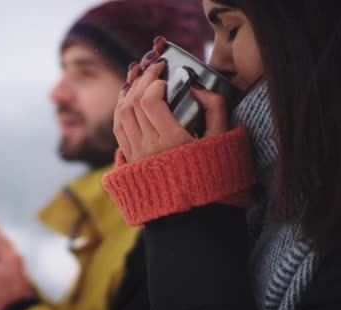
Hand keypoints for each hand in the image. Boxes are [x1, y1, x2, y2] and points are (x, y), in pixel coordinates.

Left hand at [115, 36, 228, 162]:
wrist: (192, 209)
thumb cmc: (211, 172)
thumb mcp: (222, 140)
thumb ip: (215, 108)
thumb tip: (196, 88)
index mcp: (172, 141)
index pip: (150, 101)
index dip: (154, 82)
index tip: (165, 75)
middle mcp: (149, 147)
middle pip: (133, 103)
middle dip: (142, 80)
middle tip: (153, 68)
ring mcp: (137, 154)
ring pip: (121, 114)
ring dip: (129, 92)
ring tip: (140, 79)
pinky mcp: (131, 159)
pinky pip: (118, 128)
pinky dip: (120, 109)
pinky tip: (129, 98)